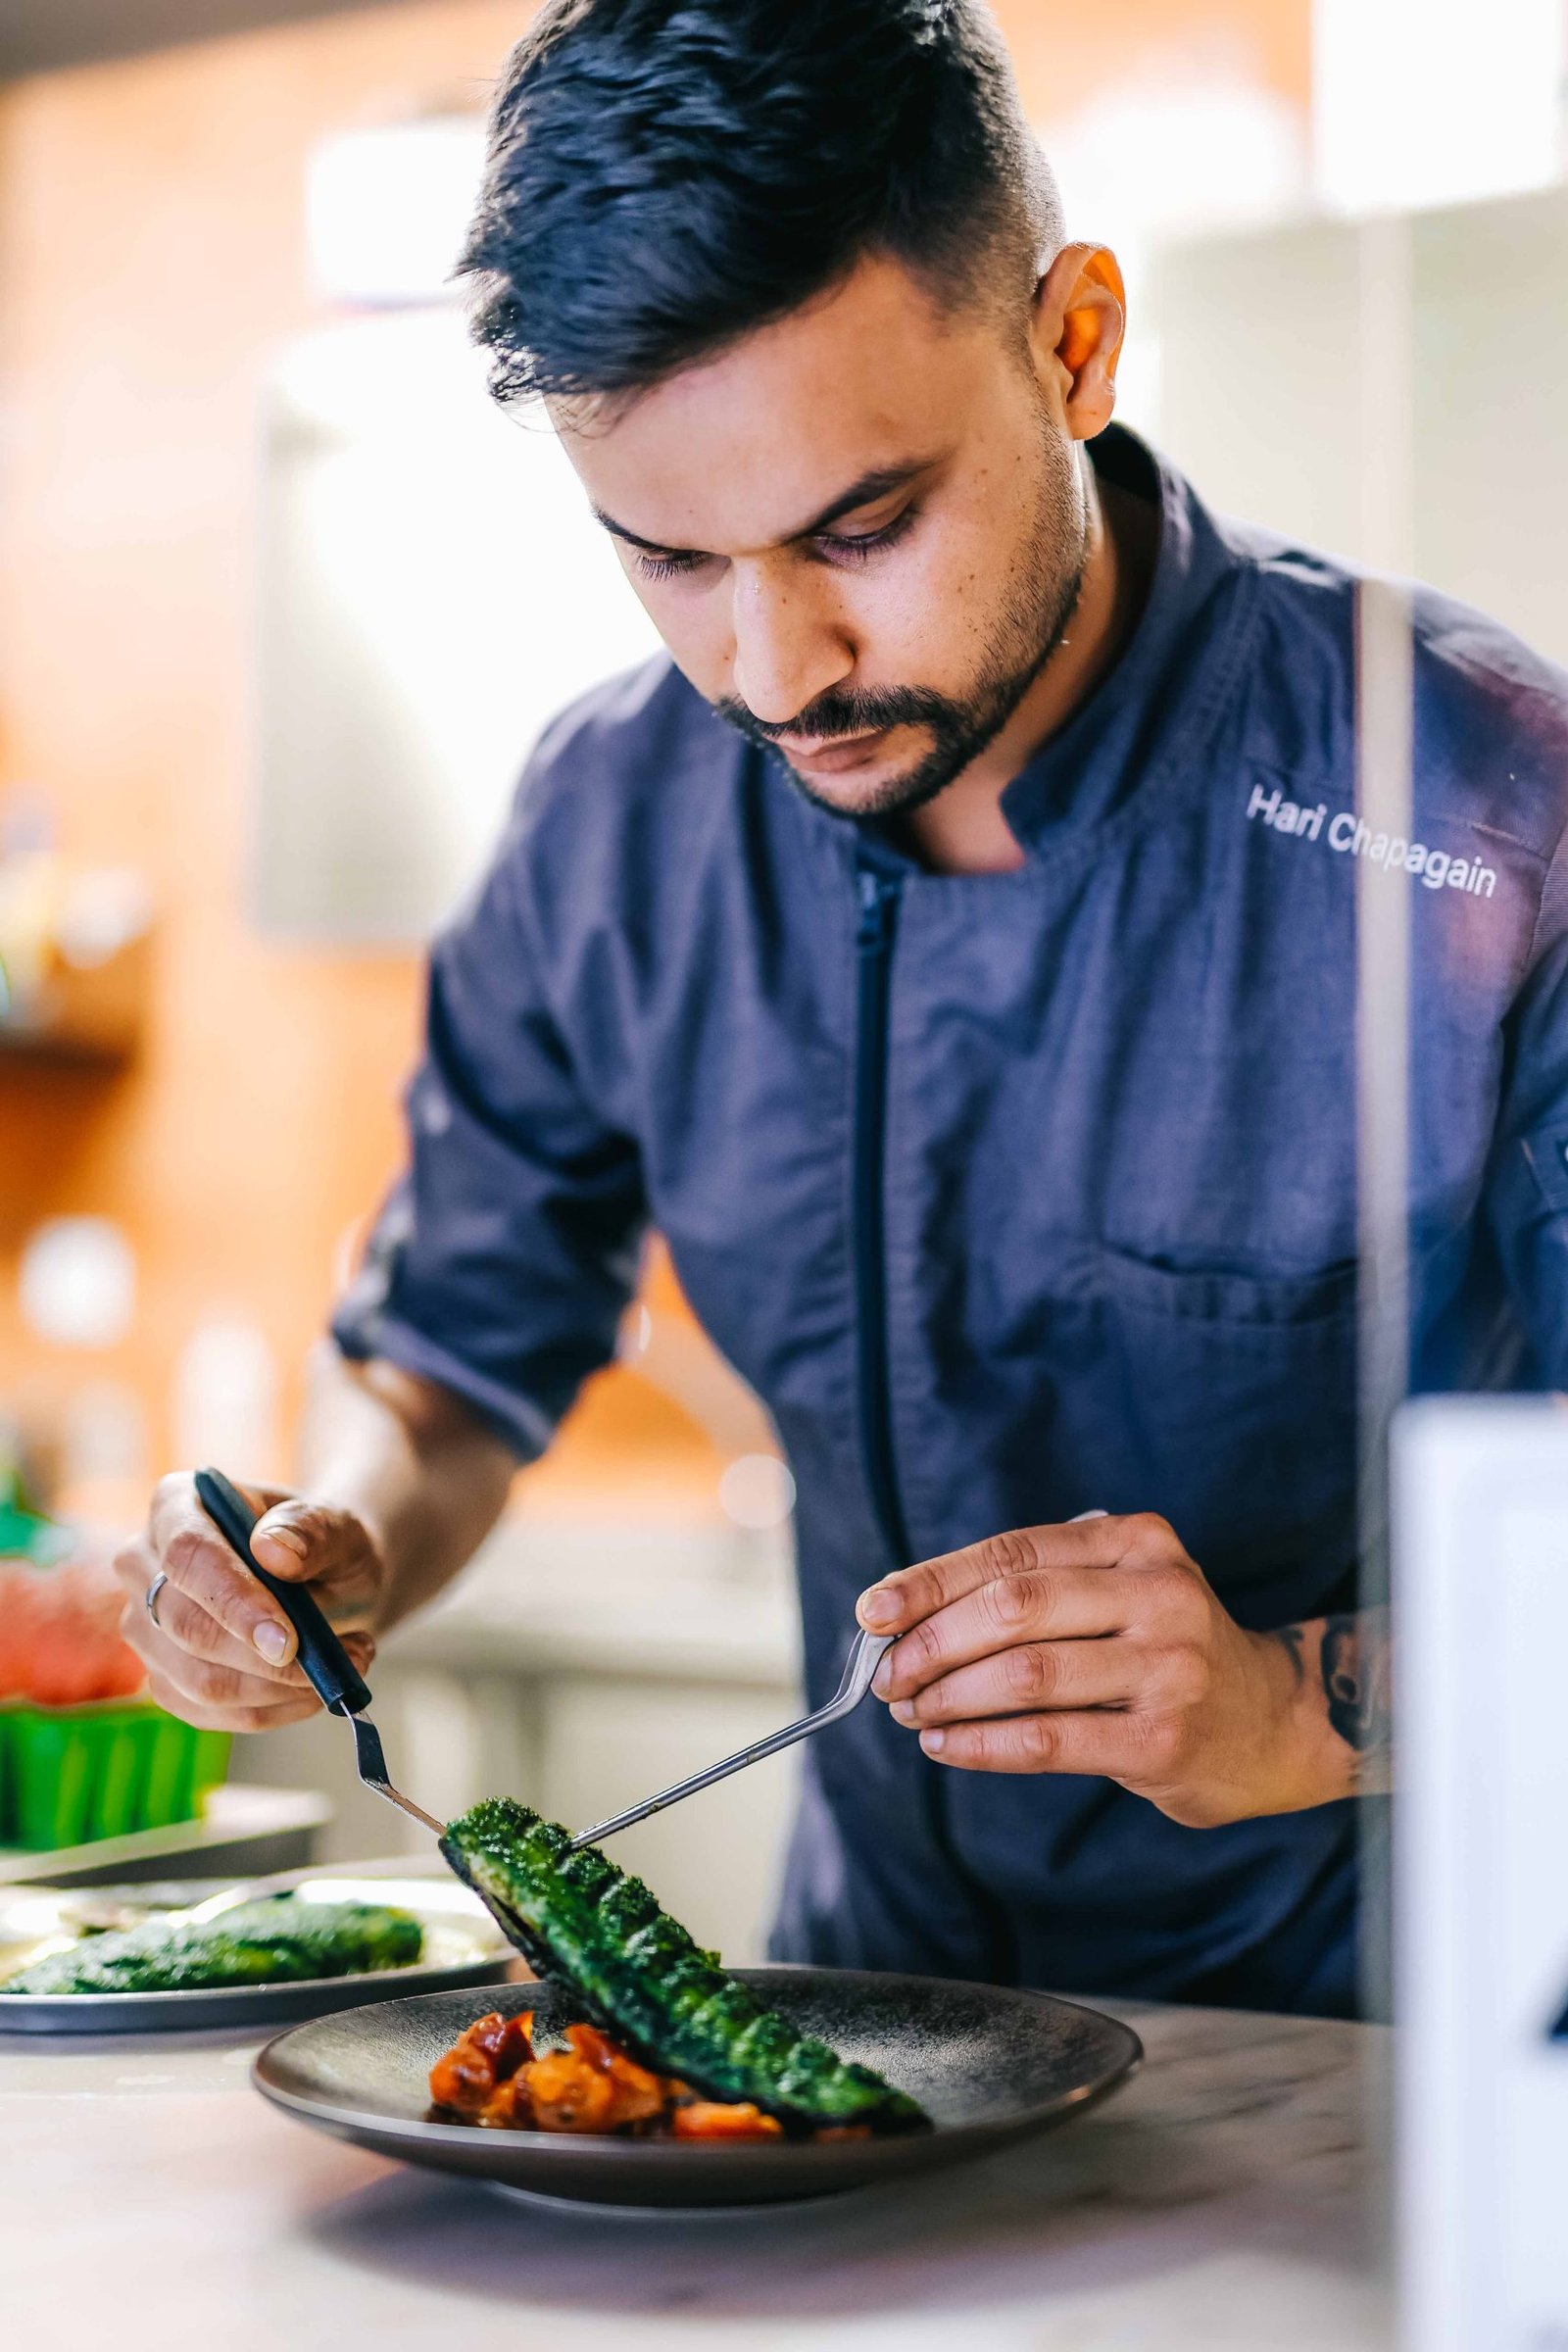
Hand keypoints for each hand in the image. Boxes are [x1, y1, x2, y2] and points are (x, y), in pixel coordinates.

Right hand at [112, 1473, 385, 1733]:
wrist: (328, 1582)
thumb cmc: (326, 1546)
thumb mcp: (338, 1526)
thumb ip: (311, 1530)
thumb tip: (273, 1549)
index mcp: (178, 1504)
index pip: (187, 1555)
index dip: (233, 1601)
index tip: (289, 1640)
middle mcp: (143, 1563)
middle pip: (183, 1625)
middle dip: (263, 1659)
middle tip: (347, 1656)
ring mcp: (146, 1625)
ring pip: (196, 1681)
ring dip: (279, 1688)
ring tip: (348, 1662)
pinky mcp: (163, 1677)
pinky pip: (208, 1713)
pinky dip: (271, 1710)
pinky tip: (314, 1689)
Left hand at [857, 1514, 1342, 1826]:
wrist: (1272, 1723)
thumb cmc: (1164, 1652)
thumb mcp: (1119, 1591)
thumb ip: (1034, 1590)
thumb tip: (903, 1615)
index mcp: (1137, 1540)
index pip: (1012, 1553)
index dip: (931, 1582)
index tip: (873, 1611)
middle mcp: (1159, 1593)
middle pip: (1013, 1609)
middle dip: (931, 1643)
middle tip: (885, 1675)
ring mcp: (1168, 1666)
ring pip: (1024, 1675)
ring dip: (947, 1696)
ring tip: (910, 1711)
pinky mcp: (1164, 1739)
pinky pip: (1047, 1739)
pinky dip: (980, 1744)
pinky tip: (945, 1745)